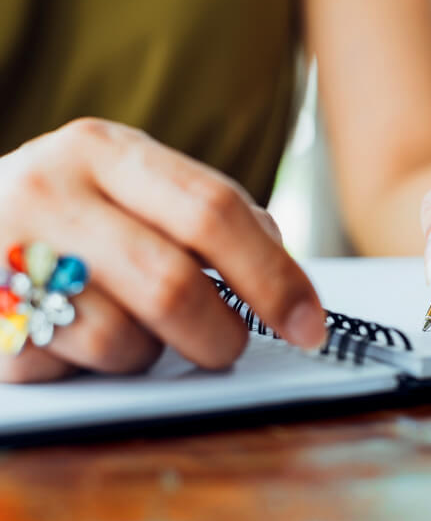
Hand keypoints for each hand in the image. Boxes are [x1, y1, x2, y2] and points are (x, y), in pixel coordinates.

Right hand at [0, 118, 324, 381]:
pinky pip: (74, 370)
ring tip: (136, 327)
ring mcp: (9, 258)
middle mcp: (52, 193)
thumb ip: (207, 218)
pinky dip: (101, 366)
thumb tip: (283, 278)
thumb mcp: (134, 184)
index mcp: (105, 151)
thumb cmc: (75, 210)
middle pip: (173, 284)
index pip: (214, 211)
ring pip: (124, 341)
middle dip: (221, 334)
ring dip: (153, 352)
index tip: (309, 323)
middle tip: (229, 346)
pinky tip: (85, 337)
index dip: (274, 275)